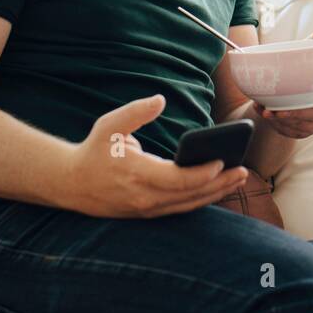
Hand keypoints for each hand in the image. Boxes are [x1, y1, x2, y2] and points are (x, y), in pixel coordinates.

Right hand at [68, 95, 248, 217]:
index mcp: (137, 174)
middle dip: (219, 184)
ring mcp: (145, 209)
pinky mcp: (146, 213)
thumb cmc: (94, 150)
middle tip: (243, 172)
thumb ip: (137, 111)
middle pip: (189, 195)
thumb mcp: (110, 124)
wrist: (70, 183)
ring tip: (237, 180)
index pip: (178, 180)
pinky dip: (199, 201)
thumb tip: (161, 99)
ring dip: (214, 194)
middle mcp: (144, 197)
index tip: (221, 162)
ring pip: (187, 205)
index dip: (202, 173)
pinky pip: (179, 209)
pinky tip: (216, 190)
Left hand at [252, 21, 312, 137]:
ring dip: (284, 120)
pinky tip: (264, 112)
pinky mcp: (303, 130)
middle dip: (302, 113)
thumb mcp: (310, 49)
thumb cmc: (302, 65)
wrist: (282, 86)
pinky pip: (291, 131)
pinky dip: (276, 123)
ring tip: (266, 110)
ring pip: (305, 125)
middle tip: (281, 110)